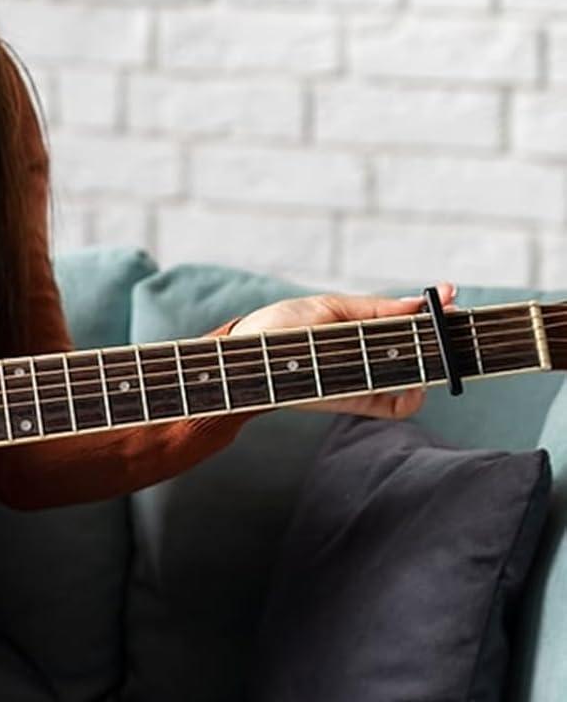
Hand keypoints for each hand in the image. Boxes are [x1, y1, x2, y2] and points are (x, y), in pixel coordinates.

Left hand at [227, 281, 458, 419]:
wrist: (246, 358)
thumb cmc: (281, 327)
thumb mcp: (329, 307)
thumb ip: (375, 309)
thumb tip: (419, 301)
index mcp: (367, 326)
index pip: (412, 320)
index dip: (436, 310)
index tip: (451, 295)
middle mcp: (373, 354)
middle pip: (423, 349)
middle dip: (444, 336)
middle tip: (455, 323)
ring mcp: (368, 378)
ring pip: (417, 377)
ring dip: (431, 363)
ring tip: (431, 347)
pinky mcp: (357, 401)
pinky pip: (397, 407)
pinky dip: (412, 398)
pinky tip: (413, 382)